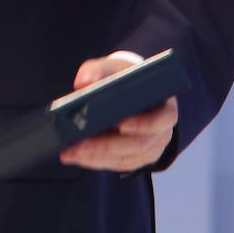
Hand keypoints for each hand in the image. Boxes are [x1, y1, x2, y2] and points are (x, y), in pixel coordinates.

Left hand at [58, 54, 176, 172]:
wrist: (129, 90)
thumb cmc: (123, 78)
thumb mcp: (113, 68)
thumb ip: (98, 71)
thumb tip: (84, 82)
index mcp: (164, 106)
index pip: (162, 118)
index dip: (143, 123)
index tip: (120, 124)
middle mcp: (161, 132)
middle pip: (138, 144)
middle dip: (106, 146)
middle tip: (79, 145)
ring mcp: (150, 148)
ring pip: (124, 158)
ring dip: (95, 156)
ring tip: (69, 152)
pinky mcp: (135, 158)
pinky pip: (116, 164)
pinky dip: (94, 160)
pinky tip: (73, 155)